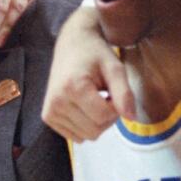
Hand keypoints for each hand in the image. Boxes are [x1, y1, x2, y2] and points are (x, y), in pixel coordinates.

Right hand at [41, 6, 134, 141]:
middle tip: (105, 96)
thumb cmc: (95, 54)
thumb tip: (132, 118)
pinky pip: (75, 137)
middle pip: (95, 130)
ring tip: (94, 100)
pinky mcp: (48, 116)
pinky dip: (84, 126)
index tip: (113, 91)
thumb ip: (124, 93)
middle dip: (107, 117)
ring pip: (86, 136)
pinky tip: (83, 107)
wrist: (72, 44)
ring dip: (96, 122)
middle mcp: (57, 101)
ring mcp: (50, 111)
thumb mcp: (115, 68)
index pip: (104, 116)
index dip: (116, 107)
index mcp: (73, 87)